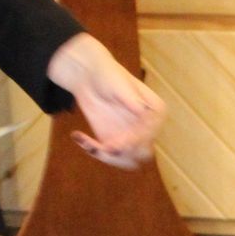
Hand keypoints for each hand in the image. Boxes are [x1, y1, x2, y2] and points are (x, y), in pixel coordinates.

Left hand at [47, 33, 165, 165]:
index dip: (137, 140)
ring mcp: (132, 138)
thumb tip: (142, 112)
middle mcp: (147, 128)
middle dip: (126, 154)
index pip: (152, 133)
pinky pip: (109, 157)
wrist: (89, 77)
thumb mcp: (119, 83)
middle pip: (144, 153)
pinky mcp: (114, 143)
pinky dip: (94, 151)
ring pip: (129, 162)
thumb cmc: (107, 74)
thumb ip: (131, 99)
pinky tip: (78, 135)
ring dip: (110, 159)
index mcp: (156, 112)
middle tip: (107, 147)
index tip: (119, 141)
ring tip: (92, 146)